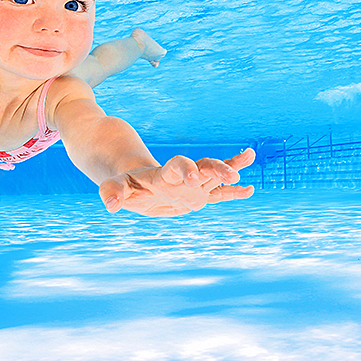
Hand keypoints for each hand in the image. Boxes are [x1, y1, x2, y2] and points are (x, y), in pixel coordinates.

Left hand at [98, 148, 255, 216]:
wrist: (138, 184)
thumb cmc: (127, 185)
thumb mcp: (118, 187)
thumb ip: (113, 191)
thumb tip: (110, 205)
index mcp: (164, 174)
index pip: (177, 166)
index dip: (186, 169)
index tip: (194, 177)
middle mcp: (182, 177)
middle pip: (202, 167)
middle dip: (216, 168)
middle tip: (232, 173)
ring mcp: (192, 186)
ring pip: (215, 176)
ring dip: (231, 168)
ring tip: (249, 154)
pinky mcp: (197, 196)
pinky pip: (218, 194)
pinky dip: (232, 192)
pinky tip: (250, 190)